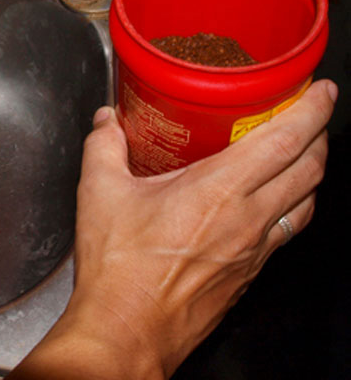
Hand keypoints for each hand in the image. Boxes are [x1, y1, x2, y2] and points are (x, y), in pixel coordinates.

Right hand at [8, 79, 336, 379]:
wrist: (128, 329)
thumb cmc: (120, 270)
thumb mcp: (99, 193)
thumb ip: (104, 146)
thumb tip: (107, 121)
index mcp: (218, 191)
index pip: (285, 141)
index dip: (312, 110)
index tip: (320, 90)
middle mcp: (248, 220)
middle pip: (310, 169)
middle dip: (320, 134)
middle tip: (311, 114)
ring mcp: (254, 251)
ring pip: (306, 203)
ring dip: (312, 172)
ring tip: (301, 155)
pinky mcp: (248, 274)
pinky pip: (287, 233)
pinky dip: (293, 207)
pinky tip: (271, 205)